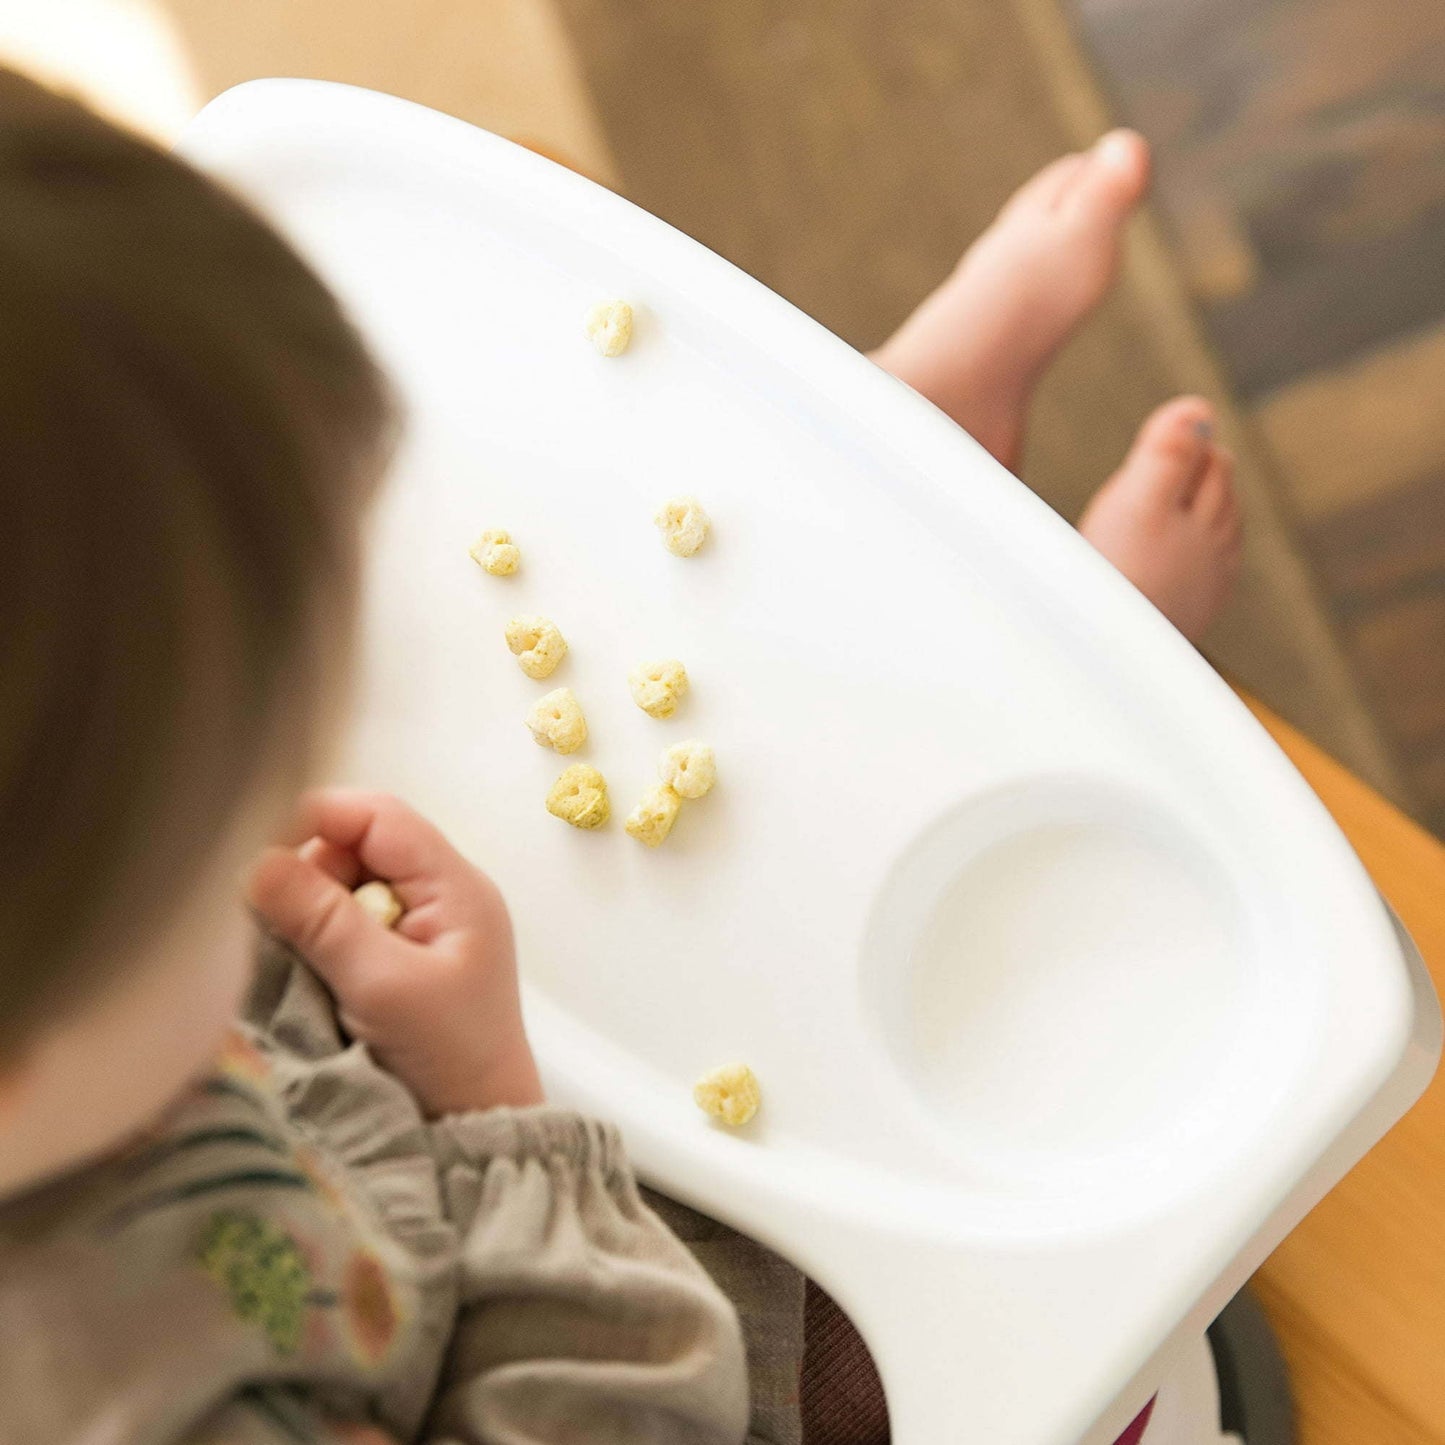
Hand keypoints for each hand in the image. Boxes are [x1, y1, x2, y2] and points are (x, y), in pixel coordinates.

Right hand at [246, 790, 541, 1115]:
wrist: (477, 1129)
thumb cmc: (448, 1059)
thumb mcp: (381, 985)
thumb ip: (321, 920)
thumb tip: (257, 860)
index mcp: (455, 887)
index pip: (378, 816)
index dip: (316, 820)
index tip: (257, 853)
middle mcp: (442, 895)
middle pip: (356, 847)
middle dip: (310, 877)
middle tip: (287, 931)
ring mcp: (423, 928)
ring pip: (344, 888)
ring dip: (311, 915)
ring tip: (304, 963)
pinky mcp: (402, 961)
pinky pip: (347, 927)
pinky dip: (320, 943)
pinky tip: (314, 977)